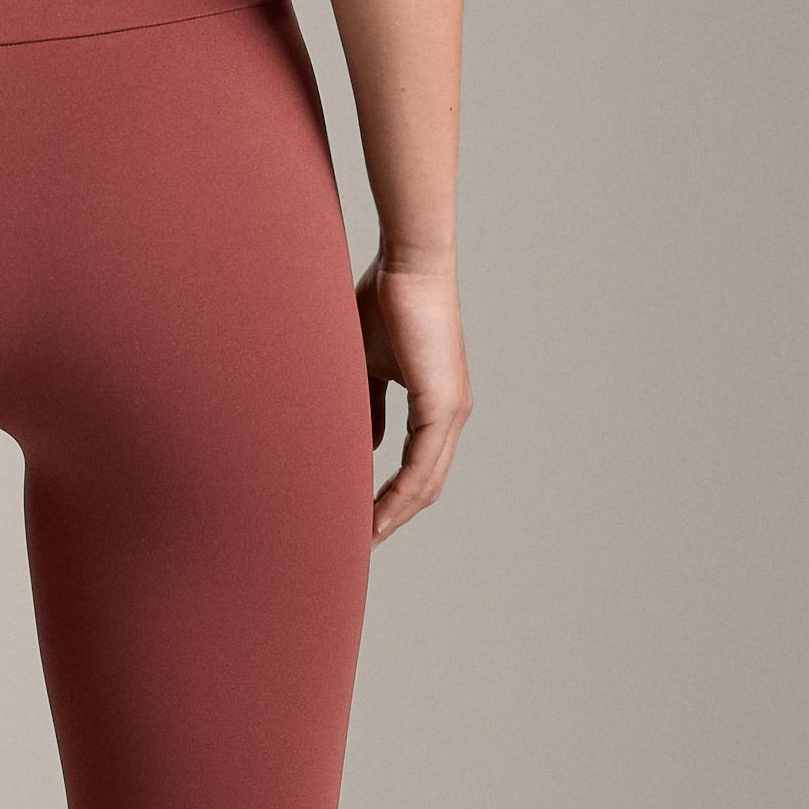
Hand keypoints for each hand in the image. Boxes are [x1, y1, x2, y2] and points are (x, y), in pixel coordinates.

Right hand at [358, 249, 468, 542]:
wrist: (407, 265)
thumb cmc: (383, 301)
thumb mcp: (365, 365)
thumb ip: (366, 404)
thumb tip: (361, 443)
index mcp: (434, 405)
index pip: (416, 468)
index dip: (390, 498)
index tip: (359, 521)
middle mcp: (450, 414)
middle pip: (424, 486)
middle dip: (392, 518)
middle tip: (358, 543)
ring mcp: (450, 411)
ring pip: (425, 483)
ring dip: (393, 515)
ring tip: (363, 540)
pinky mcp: (442, 404)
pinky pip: (421, 465)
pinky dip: (397, 494)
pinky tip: (375, 515)